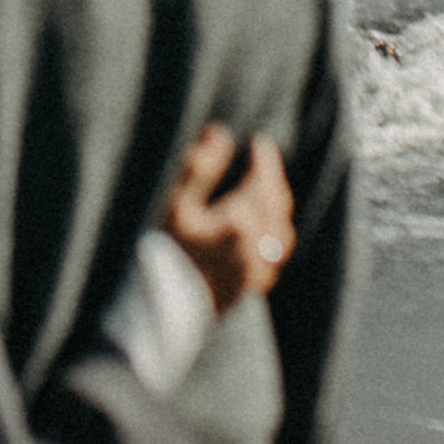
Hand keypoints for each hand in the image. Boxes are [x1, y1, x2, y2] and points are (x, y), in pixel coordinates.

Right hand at [161, 126, 293, 315]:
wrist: (162, 311)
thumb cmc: (164, 253)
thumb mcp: (176, 205)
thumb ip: (199, 167)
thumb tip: (219, 133)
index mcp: (240, 221)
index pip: (262, 181)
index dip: (264, 159)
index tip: (259, 143)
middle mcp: (257, 246)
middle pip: (276, 204)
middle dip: (272, 179)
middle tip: (263, 161)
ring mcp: (258, 269)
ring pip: (281, 230)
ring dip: (277, 205)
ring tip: (266, 190)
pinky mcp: (253, 286)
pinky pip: (275, 254)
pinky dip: (274, 233)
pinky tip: (263, 229)